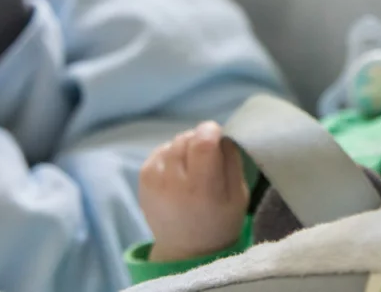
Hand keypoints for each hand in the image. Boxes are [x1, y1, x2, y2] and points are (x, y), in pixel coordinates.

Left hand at [139, 122, 247, 262]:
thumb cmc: (219, 221)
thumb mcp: (239, 194)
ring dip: (185, 147)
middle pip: (186, 138)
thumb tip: (220, 134)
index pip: (201, 142)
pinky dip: (171, 154)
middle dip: (199, 139)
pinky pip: (160, 150)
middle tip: (208, 157)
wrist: (185, 249)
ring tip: (192, 167)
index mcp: (202, 189)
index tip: (218, 136)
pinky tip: (179, 172)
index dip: (211, 130)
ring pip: (173, 142)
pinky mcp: (142, 180)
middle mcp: (172, 184)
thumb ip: (232, 160)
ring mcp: (153, 182)